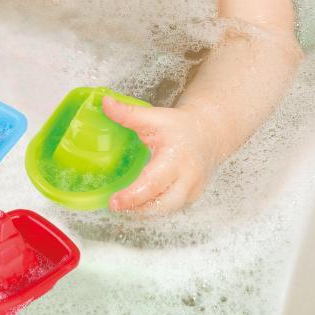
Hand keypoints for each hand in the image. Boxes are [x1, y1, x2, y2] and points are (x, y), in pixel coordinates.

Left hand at [100, 95, 220, 213]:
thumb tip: (105, 103)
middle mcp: (187, 178)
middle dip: (137, 208)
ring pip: (166, 210)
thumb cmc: (180, 126)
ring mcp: (192, 191)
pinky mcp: (192, 198)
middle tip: (114, 205)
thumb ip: (128, 113)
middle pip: (161, 204)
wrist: (208, 133)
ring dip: (144, 211)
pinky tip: (138, 204)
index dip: (132, 196)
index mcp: (176, 157)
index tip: (114, 201)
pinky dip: (153, 209)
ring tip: (123, 205)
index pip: (153, 183)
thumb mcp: (153, 116)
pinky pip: (170, 209)